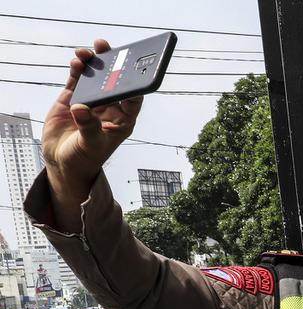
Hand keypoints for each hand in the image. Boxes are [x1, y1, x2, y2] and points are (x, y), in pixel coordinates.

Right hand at [42, 39, 142, 195]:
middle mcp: (110, 107)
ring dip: (92, 63)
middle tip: (106, 47)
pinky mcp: (73, 98)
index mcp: (123, 120)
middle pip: (114, 82)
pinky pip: (77, 80)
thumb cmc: (84, 157)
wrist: (62, 161)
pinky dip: (77, 70)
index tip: (132, 68)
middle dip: (112, 64)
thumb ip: (88, 127)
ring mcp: (91, 101)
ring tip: (87, 52)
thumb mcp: (90, 145)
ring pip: (95, 78)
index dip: (134, 83)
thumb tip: (81, 108)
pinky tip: (77, 61)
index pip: (133, 98)